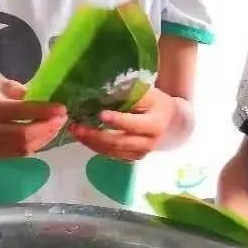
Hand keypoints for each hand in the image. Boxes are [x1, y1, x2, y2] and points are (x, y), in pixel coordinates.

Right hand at [0, 77, 66, 158]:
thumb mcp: (0, 83)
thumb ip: (21, 91)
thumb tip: (45, 100)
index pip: (21, 112)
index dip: (44, 111)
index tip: (62, 108)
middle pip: (24, 135)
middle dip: (48, 128)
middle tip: (63, 119)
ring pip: (24, 147)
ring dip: (45, 138)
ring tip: (56, 126)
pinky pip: (19, 154)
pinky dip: (36, 145)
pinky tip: (44, 135)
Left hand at [68, 87, 187, 161]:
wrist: (172, 124)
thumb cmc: (156, 103)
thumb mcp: (148, 93)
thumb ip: (129, 93)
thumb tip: (102, 89)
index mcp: (155, 124)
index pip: (133, 124)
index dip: (117, 120)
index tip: (100, 114)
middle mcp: (149, 142)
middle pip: (120, 142)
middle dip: (96, 135)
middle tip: (76, 127)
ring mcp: (141, 153)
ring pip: (113, 151)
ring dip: (92, 142)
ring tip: (75, 131)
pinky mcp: (133, 158)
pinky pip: (112, 155)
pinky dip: (96, 147)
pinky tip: (84, 137)